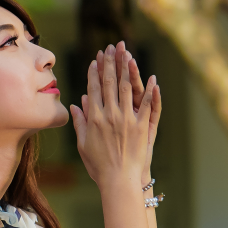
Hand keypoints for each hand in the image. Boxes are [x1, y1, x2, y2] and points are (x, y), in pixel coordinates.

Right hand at [89, 43, 161, 187]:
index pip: (93, 89)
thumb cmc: (99, 166)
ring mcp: (127, 120)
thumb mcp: (83, 145)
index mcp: (94, 119)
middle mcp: (110, 116)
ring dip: (126, 69)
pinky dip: (150, 91)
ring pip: (126, 89)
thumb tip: (75, 104)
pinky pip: (146, 105)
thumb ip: (79, 123)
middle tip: (111, 47)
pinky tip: (152, 78)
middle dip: (110, 63)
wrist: (119, 180)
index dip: (94, 73)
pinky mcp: (142, 127)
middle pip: (109, 83)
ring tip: (127, 53)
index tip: (95, 60)